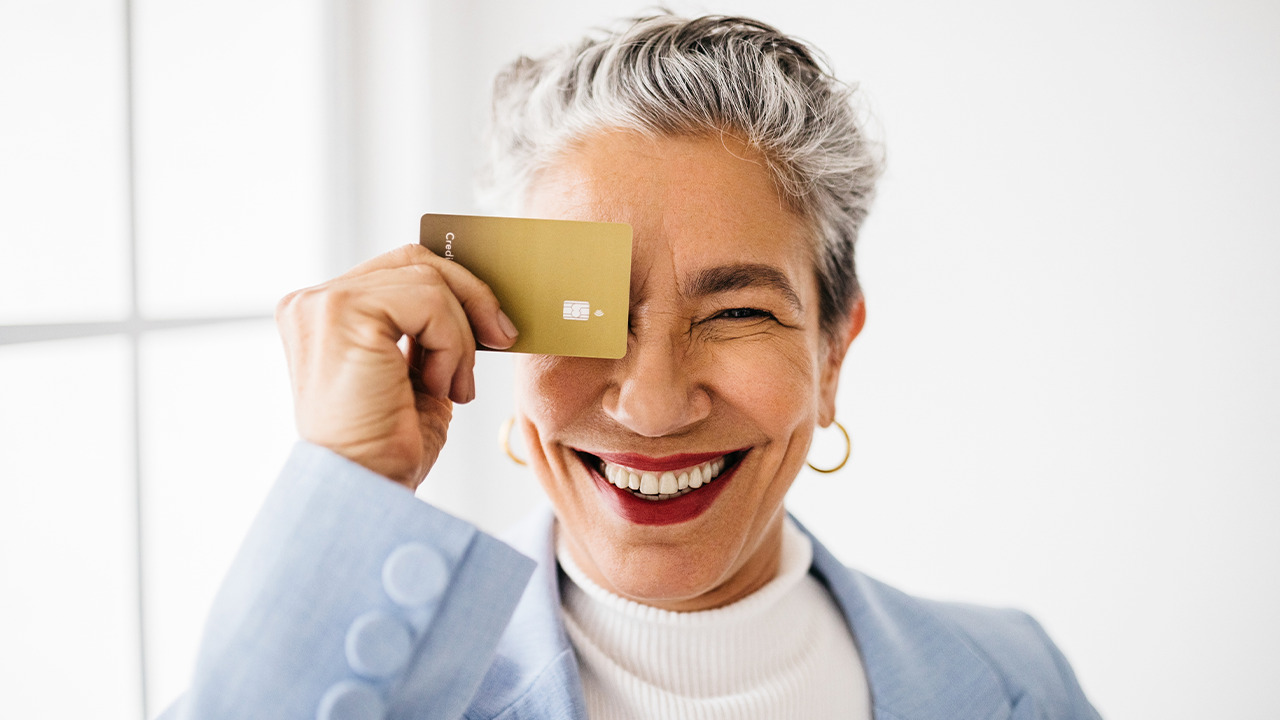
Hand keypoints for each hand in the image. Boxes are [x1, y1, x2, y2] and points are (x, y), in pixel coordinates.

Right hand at [275, 244, 517, 489]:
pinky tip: (439, 387)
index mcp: (327, 314)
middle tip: (502, 337)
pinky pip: (427, 302)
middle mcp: (315, 302)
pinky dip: (450, 345)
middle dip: (472, 297)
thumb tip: (484, 301)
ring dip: (460, 337)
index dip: (456, 289)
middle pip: (417, 261)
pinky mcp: (340, 312)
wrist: (368, 490)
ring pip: (429, 281)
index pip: (402, 269)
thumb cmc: (389, 445)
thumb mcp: (418, 373)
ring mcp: (322, 303)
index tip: (493, 328)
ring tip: (453, 386)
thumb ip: (431, 330)